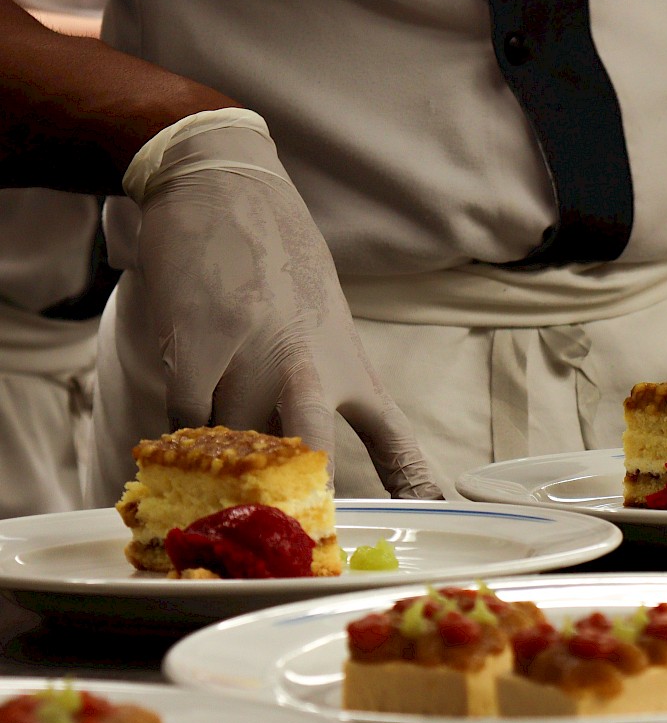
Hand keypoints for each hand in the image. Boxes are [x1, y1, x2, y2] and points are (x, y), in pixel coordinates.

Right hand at [119, 109, 440, 496]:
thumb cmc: (280, 259)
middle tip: (290, 533)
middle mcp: (309, 368)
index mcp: (350, 364)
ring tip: (214, 481)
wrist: (226, 188)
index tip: (430, 516)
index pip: (393, 436)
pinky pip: (187, 423)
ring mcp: (252, 359)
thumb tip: (299, 448)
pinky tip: (179, 443)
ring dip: (225, 471)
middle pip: (316, 455)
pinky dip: (181, 442)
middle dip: (302, 500)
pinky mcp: (197, 349)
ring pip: (238, 447)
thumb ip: (320, 382)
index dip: (412, 482)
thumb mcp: (325, 322)